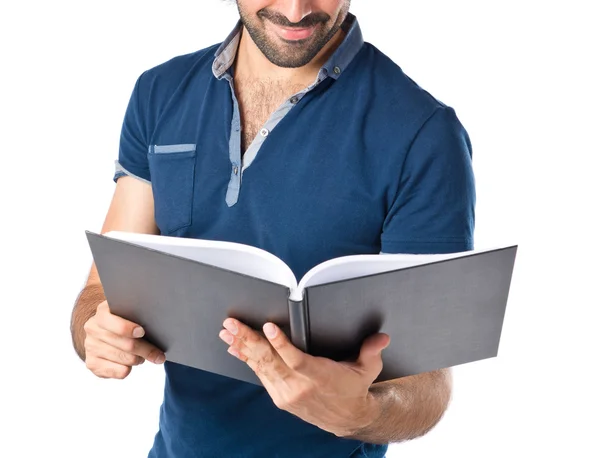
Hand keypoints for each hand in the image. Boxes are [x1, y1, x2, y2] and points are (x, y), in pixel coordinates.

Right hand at [83, 301, 164, 378]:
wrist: (103, 331)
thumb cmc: (123, 320)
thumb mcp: (129, 312)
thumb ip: (139, 315)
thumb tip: (159, 327)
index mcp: (103, 312)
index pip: (114, 322)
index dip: (129, 328)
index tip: (142, 332)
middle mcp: (93, 329)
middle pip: (127, 344)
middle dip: (146, 350)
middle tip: (159, 355)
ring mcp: (90, 347)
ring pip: (126, 359)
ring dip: (139, 359)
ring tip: (143, 356)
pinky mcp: (92, 363)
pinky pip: (119, 372)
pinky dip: (129, 369)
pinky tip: (129, 363)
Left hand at [219, 318, 389, 436]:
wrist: (346, 419)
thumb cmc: (354, 388)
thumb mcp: (368, 369)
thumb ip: (371, 351)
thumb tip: (382, 336)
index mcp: (319, 377)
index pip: (296, 359)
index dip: (280, 344)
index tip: (268, 326)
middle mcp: (299, 387)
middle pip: (269, 361)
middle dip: (249, 340)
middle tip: (232, 323)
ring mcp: (286, 393)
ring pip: (260, 366)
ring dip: (242, 347)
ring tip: (227, 330)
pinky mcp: (279, 396)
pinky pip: (259, 374)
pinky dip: (246, 359)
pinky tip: (234, 347)